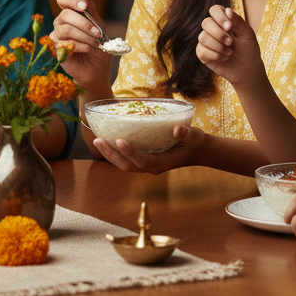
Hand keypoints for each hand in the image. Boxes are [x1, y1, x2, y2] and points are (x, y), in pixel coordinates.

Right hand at [51, 0, 110, 92]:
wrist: (98, 68)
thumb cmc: (99, 45)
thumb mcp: (99, 25)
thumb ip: (90, 9)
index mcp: (70, 14)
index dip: (71, 0)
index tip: (84, 7)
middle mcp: (60, 23)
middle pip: (65, 14)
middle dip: (84, 23)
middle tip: (98, 33)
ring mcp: (57, 36)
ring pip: (65, 29)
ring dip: (84, 36)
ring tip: (96, 43)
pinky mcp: (56, 50)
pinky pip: (65, 43)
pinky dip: (81, 46)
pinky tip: (88, 49)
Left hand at [92, 124, 206, 174]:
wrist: (198, 151)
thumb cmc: (195, 143)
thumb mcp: (195, 136)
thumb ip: (186, 134)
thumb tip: (177, 129)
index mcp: (162, 163)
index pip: (142, 161)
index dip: (130, 152)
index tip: (120, 140)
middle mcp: (151, 166)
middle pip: (126, 166)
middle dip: (111, 155)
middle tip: (97, 140)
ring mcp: (147, 163)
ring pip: (124, 163)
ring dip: (110, 154)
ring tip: (97, 139)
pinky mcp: (145, 157)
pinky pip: (127, 157)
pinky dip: (116, 150)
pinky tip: (108, 138)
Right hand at [196, 6, 263, 89]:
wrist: (247, 69)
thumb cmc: (248, 50)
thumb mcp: (247, 34)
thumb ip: (238, 21)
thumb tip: (227, 10)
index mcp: (223, 20)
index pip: (214, 9)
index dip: (219, 17)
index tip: (230, 27)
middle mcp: (212, 29)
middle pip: (206, 23)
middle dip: (219, 34)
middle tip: (231, 42)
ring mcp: (206, 41)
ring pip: (203, 37)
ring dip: (219, 46)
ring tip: (230, 52)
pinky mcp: (202, 53)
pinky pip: (202, 51)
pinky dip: (216, 55)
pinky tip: (225, 58)